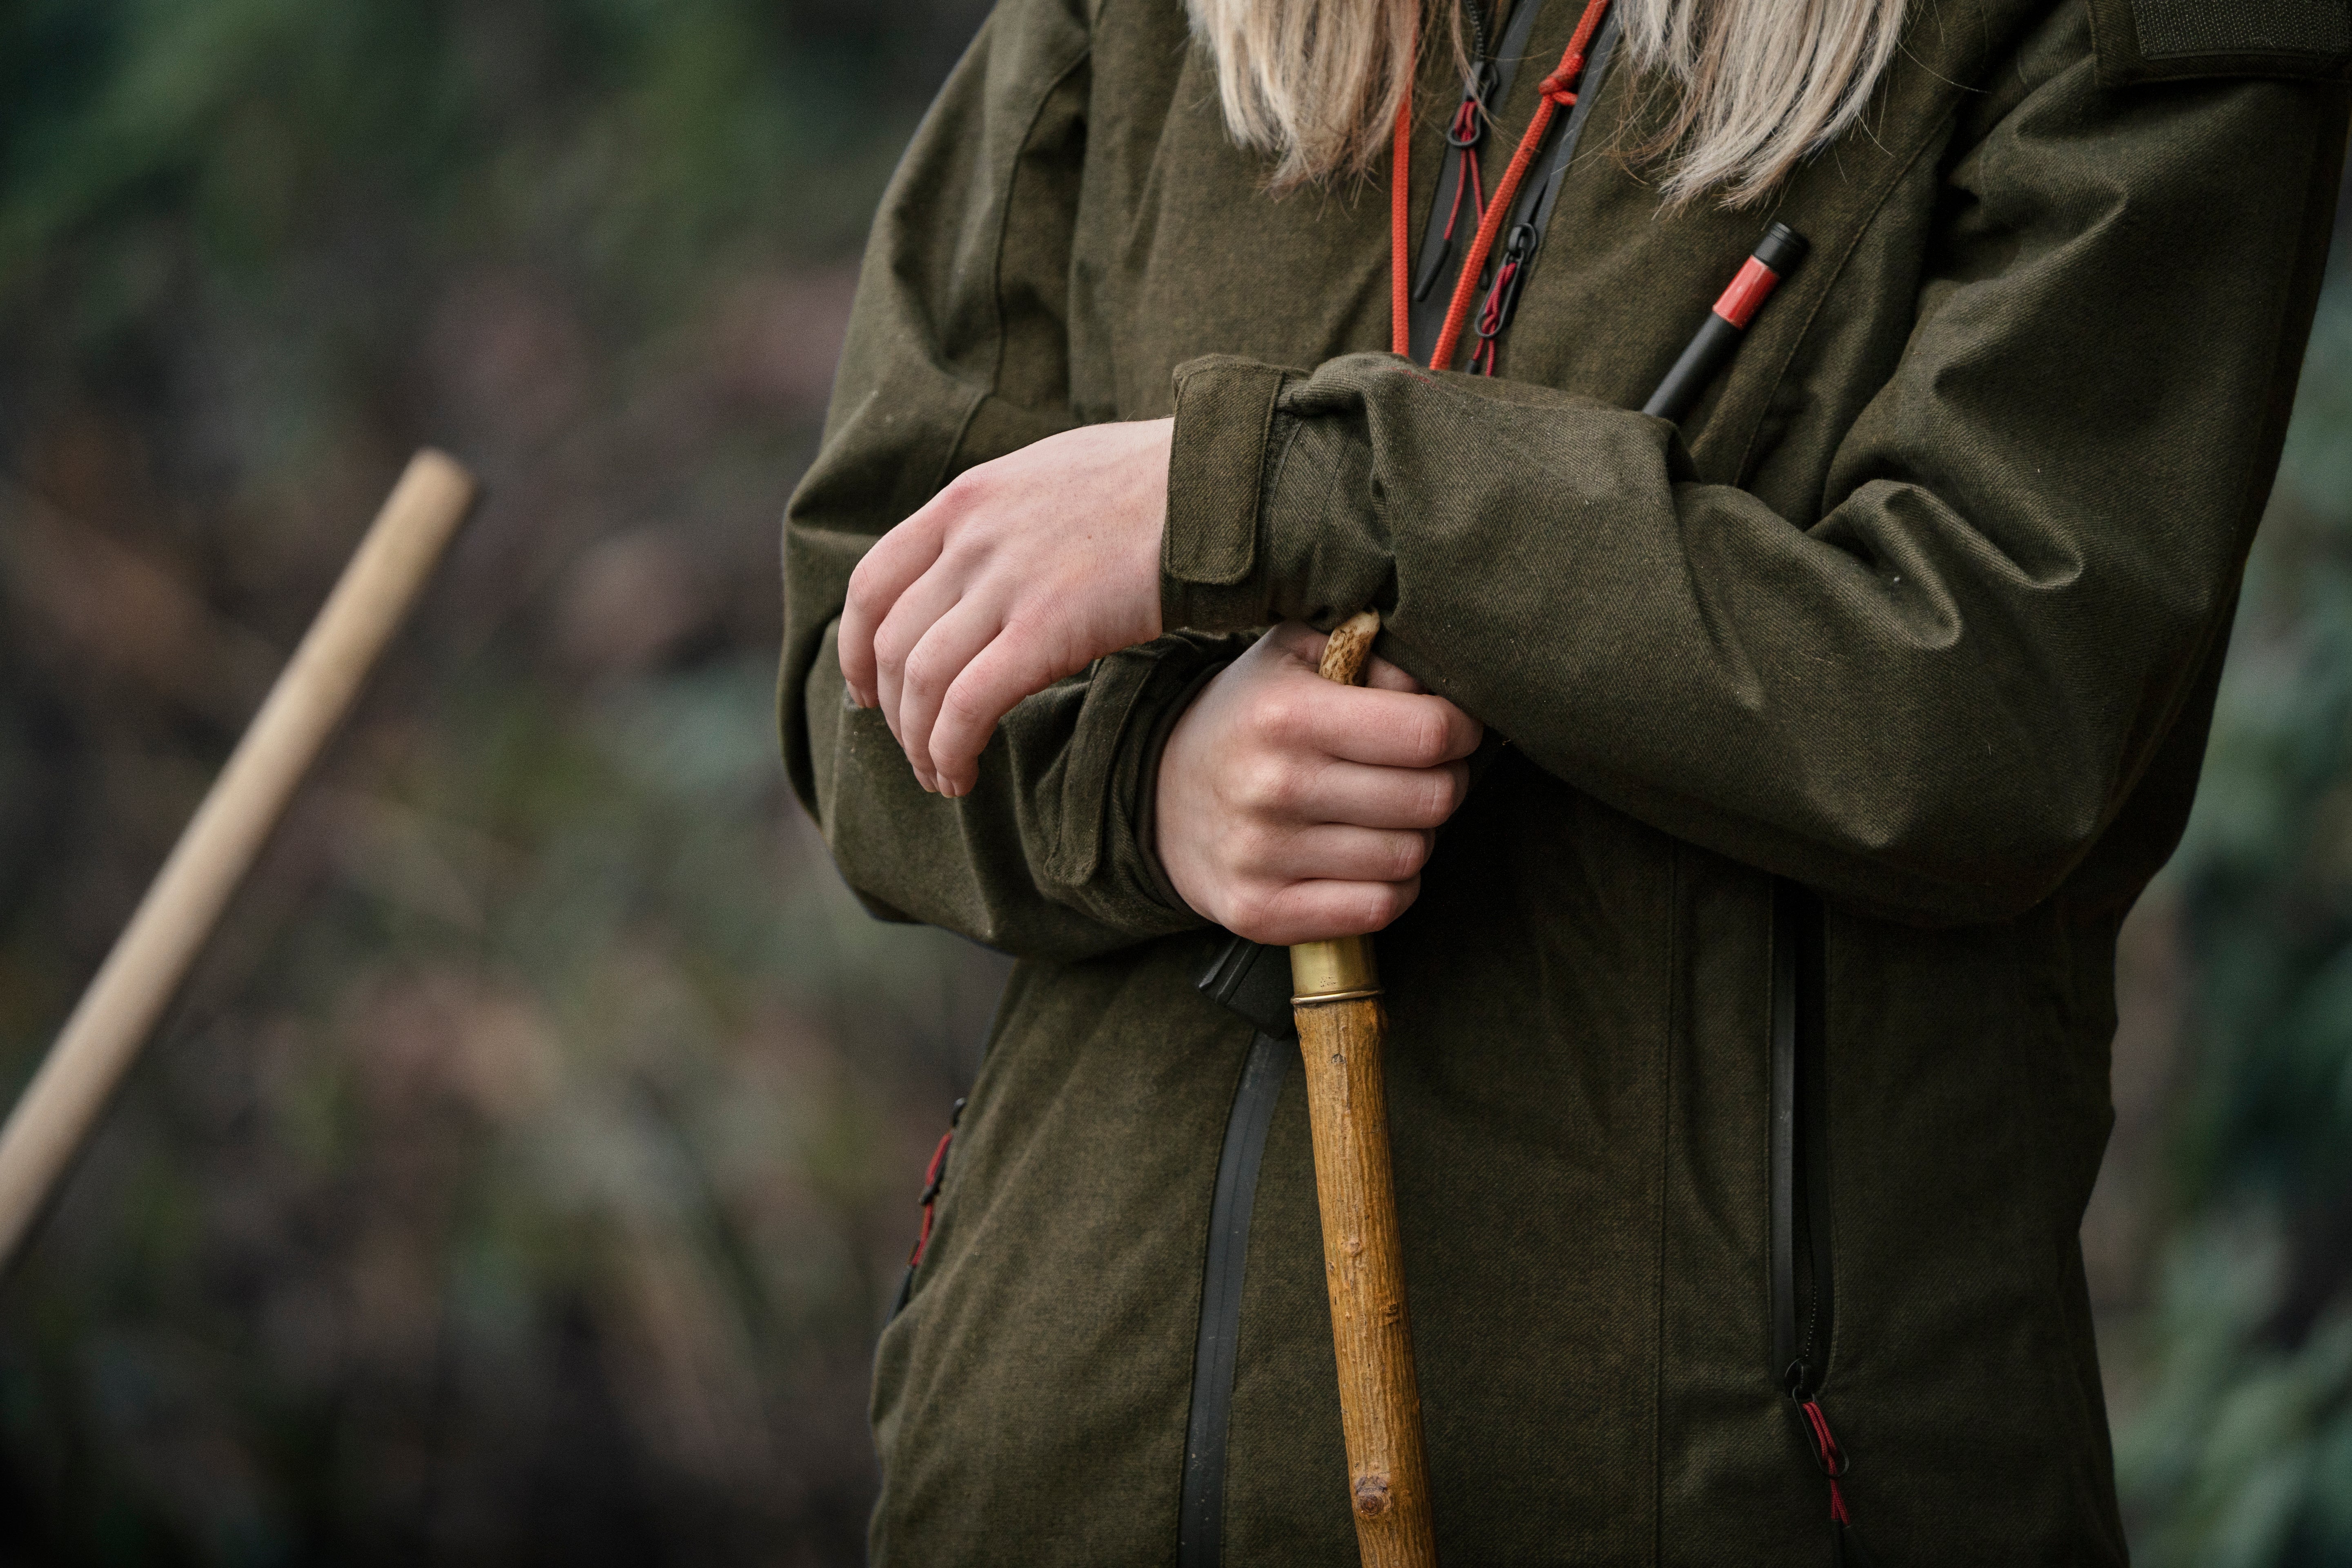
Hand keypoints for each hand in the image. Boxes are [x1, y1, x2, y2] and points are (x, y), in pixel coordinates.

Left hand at [839, 418, 1172, 795]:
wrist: (1219, 486)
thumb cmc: (1157, 485)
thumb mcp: (1053, 474)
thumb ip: (1006, 518)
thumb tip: (987, 565)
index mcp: (968, 499)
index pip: (871, 583)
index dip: (856, 649)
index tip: (868, 691)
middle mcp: (973, 537)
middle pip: (890, 642)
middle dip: (893, 712)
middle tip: (916, 750)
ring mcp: (1007, 582)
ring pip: (920, 680)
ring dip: (919, 742)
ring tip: (941, 775)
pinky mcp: (1048, 628)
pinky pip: (969, 704)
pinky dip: (951, 749)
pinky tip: (964, 773)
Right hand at [1156, 622, 1482, 945]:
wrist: (1157, 794)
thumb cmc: (1248, 717)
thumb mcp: (1296, 656)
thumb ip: (1371, 654)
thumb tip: (1438, 690)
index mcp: (1287, 713)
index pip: (1428, 733)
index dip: (1460, 728)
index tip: (1451, 727)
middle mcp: (1274, 786)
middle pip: (1432, 799)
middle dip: (1444, 781)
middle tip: (1421, 772)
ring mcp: (1264, 857)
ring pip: (1410, 858)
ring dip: (1415, 836)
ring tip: (1385, 814)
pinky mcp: (1260, 912)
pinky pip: (1378, 908)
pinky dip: (1391, 887)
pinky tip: (1368, 860)